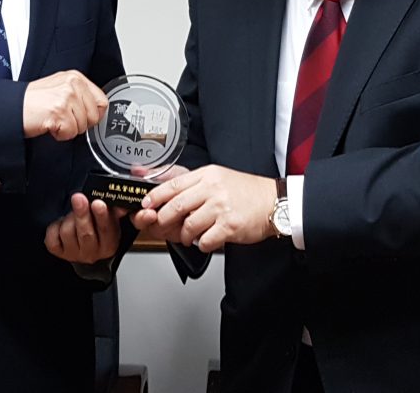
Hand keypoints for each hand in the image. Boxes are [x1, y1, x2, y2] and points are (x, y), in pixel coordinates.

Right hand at [22, 71, 106, 140]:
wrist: (12, 108)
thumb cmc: (33, 102)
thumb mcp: (60, 89)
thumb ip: (79, 95)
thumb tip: (97, 110)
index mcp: (75, 77)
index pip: (102, 101)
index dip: (93, 114)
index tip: (81, 117)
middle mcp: (72, 84)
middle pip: (94, 116)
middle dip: (79, 124)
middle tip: (63, 119)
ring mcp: (66, 96)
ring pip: (83, 126)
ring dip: (68, 129)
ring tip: (54, 120)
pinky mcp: (59, 111)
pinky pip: (71, 133)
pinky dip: (60, 135)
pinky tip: (50, 125)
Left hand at [44, 193, 124, 263]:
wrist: (85, 244)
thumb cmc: (98, 228)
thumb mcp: (111, 219)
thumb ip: (115, 210)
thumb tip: (121, 205)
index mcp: (109, 244)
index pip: (106, 230)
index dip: (102, 216)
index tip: (97, 203)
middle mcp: (92, 253)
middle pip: (86, 233)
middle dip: (82, 214)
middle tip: (79, 198)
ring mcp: (74, 254)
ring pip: (68, 233)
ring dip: (68, 218)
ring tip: (72, 212)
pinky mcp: (59, 252)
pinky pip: (53, 238)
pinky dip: (55, 226)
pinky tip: (61, 222)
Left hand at [138, 165, 276, 251]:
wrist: (273, 201)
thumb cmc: (244, 191)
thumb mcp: (216, 178)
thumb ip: (190, 181)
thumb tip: (158, 179)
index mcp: (207, 175)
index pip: (172, 184)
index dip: (154, 196)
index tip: (146, 205)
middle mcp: (213, 189)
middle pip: (176, 206)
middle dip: (164, 220)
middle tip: (165, 226)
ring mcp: (221, 207)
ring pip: (188, 226)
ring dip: (184, 235)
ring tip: (190, 236)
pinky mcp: (230, 226)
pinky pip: (204, 241)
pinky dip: (201, 244)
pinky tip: (205, 241)